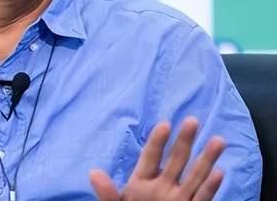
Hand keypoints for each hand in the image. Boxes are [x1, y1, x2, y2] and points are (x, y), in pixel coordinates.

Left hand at [89, 117, 224, 200]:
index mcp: (141, 183)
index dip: (157, 141)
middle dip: (184, 141)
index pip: (150, 157)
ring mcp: (178, 200)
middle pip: (175, 160)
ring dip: (206, 159)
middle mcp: (163, 188)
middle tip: (192, 120)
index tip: (165, 124)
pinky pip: (202, 199)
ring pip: (195, 177)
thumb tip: (93, 173)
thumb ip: (107, 194)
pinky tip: (219, 172)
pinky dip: (210, 188)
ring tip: (218, 140)